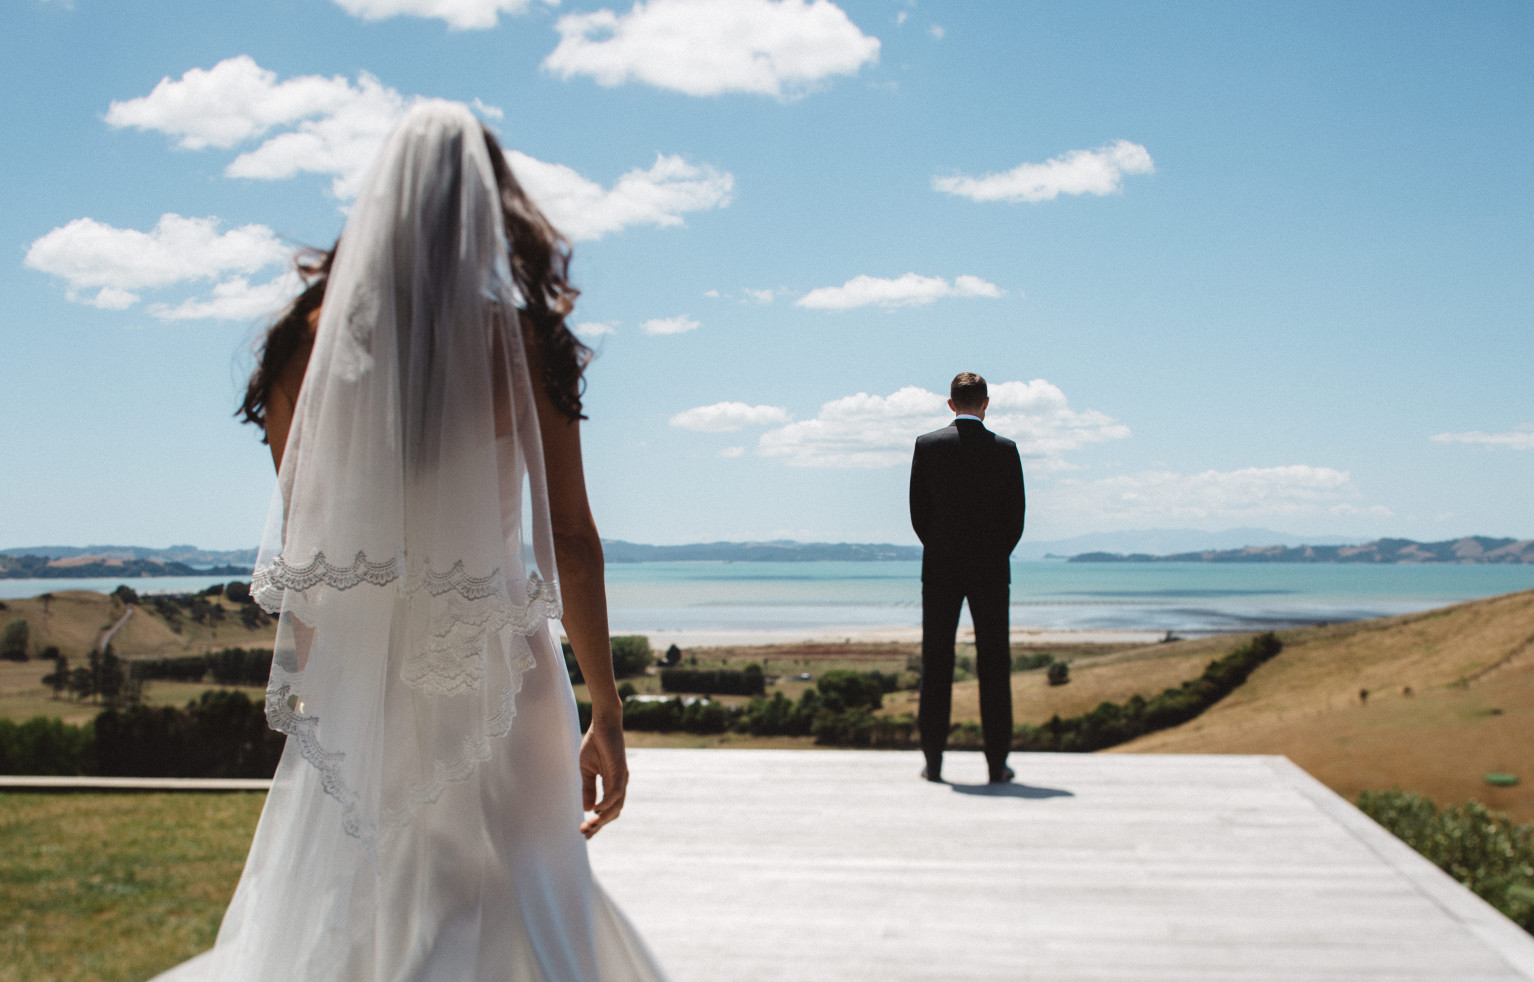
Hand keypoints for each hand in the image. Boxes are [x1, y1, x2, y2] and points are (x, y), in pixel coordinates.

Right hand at [578, 715, 626, 837]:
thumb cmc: (595, 744)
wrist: (603, 723)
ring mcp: (621, 778)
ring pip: (616, 805)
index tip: (585, 833)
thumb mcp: (587, 770)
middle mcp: (620, 783)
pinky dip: (607, 803)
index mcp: (613, 784)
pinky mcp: (620, 770)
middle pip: (614, 812)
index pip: (608, 809)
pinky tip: (596, 810)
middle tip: (585, 833)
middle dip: (600, 825)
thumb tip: (588, 809)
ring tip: (590, 825)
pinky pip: (615, 792)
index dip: (598, 823)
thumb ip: (588, 788)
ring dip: (603, 818)